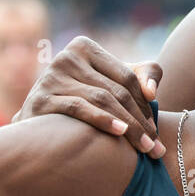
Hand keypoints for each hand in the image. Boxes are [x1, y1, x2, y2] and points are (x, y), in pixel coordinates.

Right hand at [16, 36, 165, 157]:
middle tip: (156, 148)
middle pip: (116, 91)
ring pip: (101, 100)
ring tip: (145, 148)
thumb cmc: (83, 101)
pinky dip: (102, 120)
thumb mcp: (113, 82)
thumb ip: (142, 76)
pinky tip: (120, 133)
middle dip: (140, 121)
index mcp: (84, 47)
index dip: (146, 105)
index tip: (157, 130)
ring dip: (128, 126)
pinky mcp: (40, 99)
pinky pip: (79, 108)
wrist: (37, 127)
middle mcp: (66, 57)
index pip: (126, 77)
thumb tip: (152, 92)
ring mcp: (51, 77)